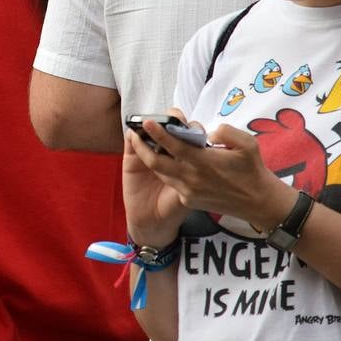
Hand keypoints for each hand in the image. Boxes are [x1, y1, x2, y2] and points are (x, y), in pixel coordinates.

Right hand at [123, 122, 190, 246]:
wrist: (153, 222)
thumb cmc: (174, 207)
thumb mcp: (191, 192)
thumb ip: (197, 177)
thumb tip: (209, 158)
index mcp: (183, 157)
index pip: (188, 135)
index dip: (191, 128)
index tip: (195, 130)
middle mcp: (166, 150)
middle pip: (169, 126)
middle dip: (172, 119)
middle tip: (175, 120)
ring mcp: (148, 151)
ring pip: (150, 129)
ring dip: (151, 123)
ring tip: (153, 123)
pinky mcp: (131, 157)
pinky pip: (131, 140)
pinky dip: (133, 134)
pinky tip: (136, 134)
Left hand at [132, 120, 296, 232]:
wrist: (259, 203)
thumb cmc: (253, 170)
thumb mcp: (247, 144)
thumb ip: (226, 132)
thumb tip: (207, 133)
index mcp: (204, 163)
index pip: (173, 145)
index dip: (158, 132)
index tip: (146, 121)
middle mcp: (192, 178)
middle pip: (156, 162)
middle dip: (141, 147)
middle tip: (134, 133)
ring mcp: (189, 192)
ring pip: (161, 173)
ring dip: (150, 158)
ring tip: (145, 143)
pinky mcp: (189, 200)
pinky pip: (171, 182)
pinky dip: (164, 170)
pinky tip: (164, 160)